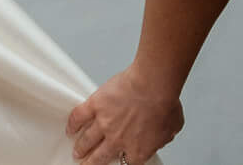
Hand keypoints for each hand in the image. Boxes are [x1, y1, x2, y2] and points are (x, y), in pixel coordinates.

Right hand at [66, 64, 182, 163]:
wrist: (153, 86)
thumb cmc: (164, 103)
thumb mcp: (172, 128)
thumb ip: (163, 137)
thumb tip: (162, 135)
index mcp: (138, 149)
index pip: (127, 163)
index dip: (122, 161)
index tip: (118, 160)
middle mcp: (118, 140)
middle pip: (100, 157)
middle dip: (91, 162)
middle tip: (85, 164)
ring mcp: (104, 124)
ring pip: (87, 141)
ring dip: (80, 148)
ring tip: (76, 151)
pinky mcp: (95, 105)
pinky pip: (79, 117)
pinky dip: (72, 124)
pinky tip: (70, 128)